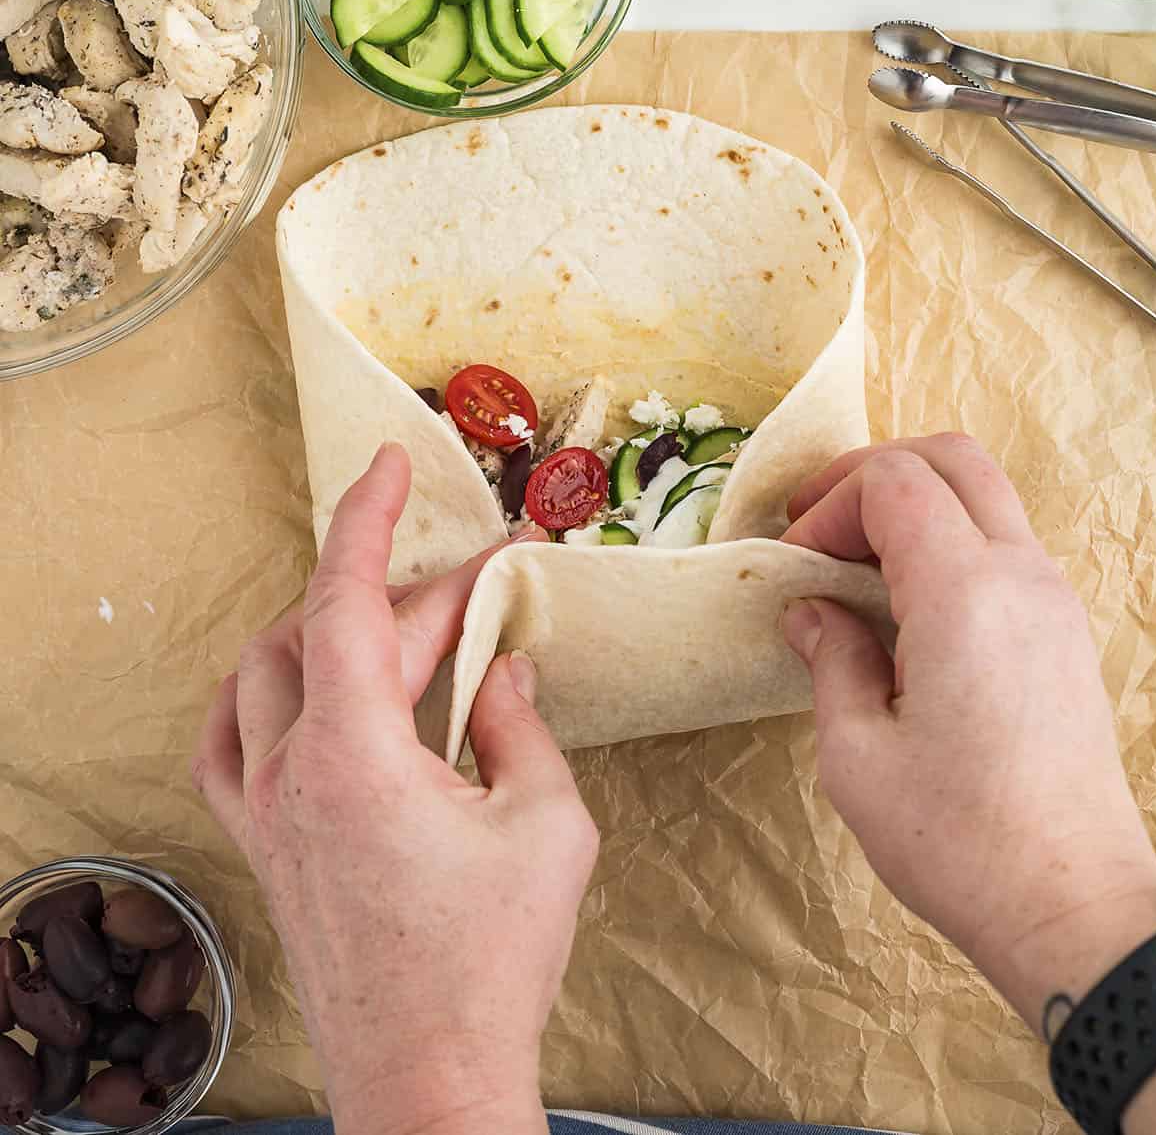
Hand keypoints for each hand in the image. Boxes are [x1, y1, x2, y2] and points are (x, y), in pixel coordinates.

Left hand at [193, 444, 597, 1134]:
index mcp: (352, 753)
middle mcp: (289, 771)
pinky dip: (257, 696)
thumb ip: (519, 725)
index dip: (369, 520)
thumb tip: (504, 670)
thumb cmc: (490, 962)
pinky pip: (227, 745)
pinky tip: (291, 690)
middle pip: (329, 636)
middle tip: (484, 589)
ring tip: (396, 627)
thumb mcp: (545, 824)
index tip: (392, 465)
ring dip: (326, 631)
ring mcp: (264, 813)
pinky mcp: (262, 850)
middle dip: (409, 597)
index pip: (348, 600)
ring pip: (261, 676)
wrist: (430, 1077)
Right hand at [781, 435, 1155, 1031]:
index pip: (895, 481)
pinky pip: (1006, 545)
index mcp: (965, 593)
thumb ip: (831, 660)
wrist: (1072, 908)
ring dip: (916, 506)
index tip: (797, 559)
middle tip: (820, 526)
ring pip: (985, 496)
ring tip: (857, 569)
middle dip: (874, 473)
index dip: (831, 502)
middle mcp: (1022, 577)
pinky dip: (951, 543)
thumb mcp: (856, 755)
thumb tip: (812, 612)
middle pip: (952, 458)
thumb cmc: (960, 842)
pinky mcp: (1067, 634)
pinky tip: (906, 608)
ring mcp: (1055, 602)